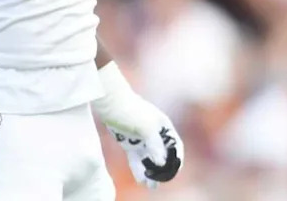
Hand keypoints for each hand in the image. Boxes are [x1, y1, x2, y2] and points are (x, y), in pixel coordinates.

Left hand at [91, 62, 183, 187]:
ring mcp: (141, 138)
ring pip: (149, 159)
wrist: (109, 100)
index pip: (175, 146)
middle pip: (163, 154)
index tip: (174, 171)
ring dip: (151, 172)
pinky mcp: (129, 142)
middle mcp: (154, 133)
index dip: (177, 159)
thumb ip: (155, 145)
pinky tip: (141, 179)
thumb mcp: (145, 126)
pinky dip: (139, 169)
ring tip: (151, 185)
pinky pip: (136, 159)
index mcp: (163, 126)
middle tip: (160, 181)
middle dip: (163, 170)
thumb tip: (161, 163)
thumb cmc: (130, 109)